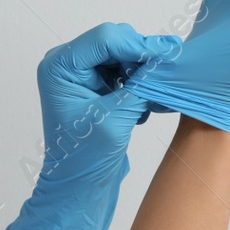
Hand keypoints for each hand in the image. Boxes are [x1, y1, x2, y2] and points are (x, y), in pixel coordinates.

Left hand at [2, 22, 179, 229]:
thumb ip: (138, 86)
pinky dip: (141, 83)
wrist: (78, 189)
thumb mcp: (114, 120)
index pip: (105, 39)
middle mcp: (68, 65)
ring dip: (144, 71)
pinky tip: (149, 104)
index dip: (138, 45)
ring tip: (158, 94)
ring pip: (125, 54)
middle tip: (168, 73)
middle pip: (116, 41)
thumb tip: (165, 59)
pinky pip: (127, 71)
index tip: (169, 54)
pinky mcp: (97, 86)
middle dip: (143, 56)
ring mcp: (82, 74)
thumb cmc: (84, 160)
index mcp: (60, 67)